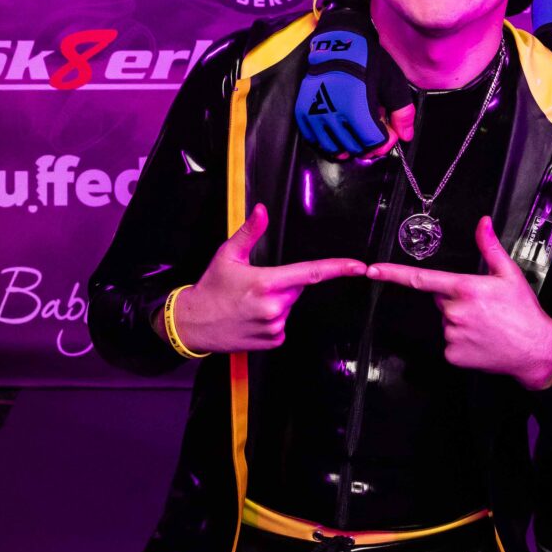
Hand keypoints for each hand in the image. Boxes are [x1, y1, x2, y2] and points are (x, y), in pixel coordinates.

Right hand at [163, 205, 365, 352]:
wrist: (193, 323)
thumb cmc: (211, 288)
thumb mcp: (228, 255)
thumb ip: (249, 231)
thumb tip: (261, 210)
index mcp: (266, 282)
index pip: (311, 273)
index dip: (338, 269)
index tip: (358, 266)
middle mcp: (273, 307)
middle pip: (297, 289)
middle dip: (284, 284)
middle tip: (256, 285)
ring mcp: (274, 327)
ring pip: (288, 307)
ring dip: (276, 302)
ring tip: (249, 303)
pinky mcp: (273, 341)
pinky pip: (282, 324)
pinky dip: (272, 319)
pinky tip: (251, 317)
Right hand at [294, 0, 393, 158]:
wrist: (338, 44)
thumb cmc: (368, 61)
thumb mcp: (392, 83)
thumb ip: (402, 112)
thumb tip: (405, 136)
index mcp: (358, 110)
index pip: (374, 143)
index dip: (385, 141)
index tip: (388, 131)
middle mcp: (334, 116)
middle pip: (356, 148)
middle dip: (369, 144)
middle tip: (373, 129)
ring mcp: (316, 115)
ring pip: (335, 149)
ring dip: (349, 146)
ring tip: (356, 132)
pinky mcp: (303, 112)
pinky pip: (315, 140)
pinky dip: (328, 141)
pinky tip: (338, 131)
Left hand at [367, 215, 551, 391]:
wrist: (537, 350)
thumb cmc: (524, 312)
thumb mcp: (510, 274)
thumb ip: (490, 247)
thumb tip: (483, 223)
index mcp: (466, 288)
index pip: (422, 278)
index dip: (393, 274)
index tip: (374, 270)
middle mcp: (455, 312)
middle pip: (440, 299)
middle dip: (455, 298)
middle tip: (482, 305)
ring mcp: (453, 335)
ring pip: (446, 321)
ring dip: (460, 320)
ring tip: (486, 323)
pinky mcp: (453, 354)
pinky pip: (450, 343)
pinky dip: (462, 341)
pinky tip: (482, 339)